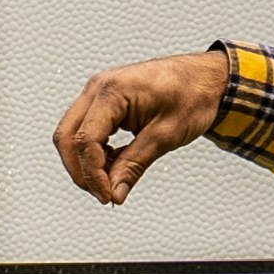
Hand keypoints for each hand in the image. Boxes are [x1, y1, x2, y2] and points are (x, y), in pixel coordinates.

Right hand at [54, 51, 230, 204]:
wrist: (206, 79)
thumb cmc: (192, 95)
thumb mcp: (165, 135)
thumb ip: (134, 165)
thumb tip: (115, 190)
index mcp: (112, 91)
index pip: (85, 140)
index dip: (92, 174)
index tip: (107, 195)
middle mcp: (99, 88)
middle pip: (67, 137)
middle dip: (80, 170)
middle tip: (103, 192)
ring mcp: (99, 92)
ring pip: (72, 134)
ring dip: (86, 162)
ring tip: (111, 179)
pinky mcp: (105, 100)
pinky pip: (86, 129)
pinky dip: (95, 151)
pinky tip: (114, 162)